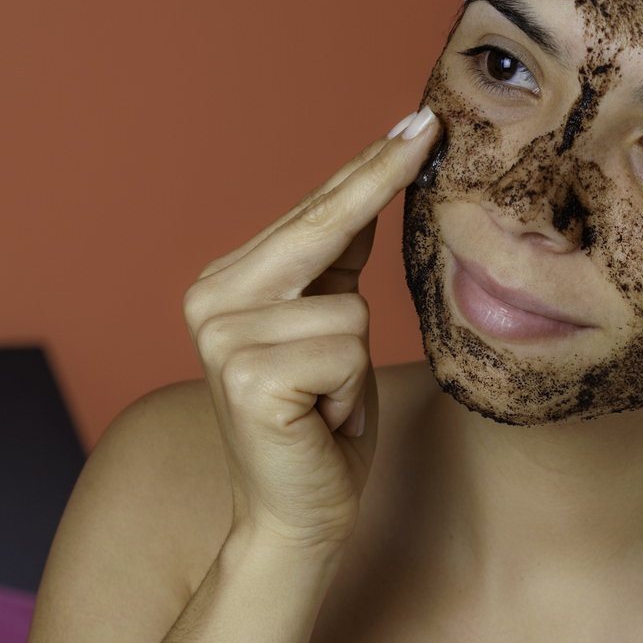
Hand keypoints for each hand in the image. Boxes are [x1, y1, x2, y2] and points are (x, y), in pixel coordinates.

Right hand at [182, 108, 439, 554]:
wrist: (297, 520)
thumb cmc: (321, 431)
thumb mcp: (332, 333)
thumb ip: (335, 267)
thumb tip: (373, 184)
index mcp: (225, 282)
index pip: (310, 214)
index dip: (368, 169)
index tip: (418, 123)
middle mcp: (211, 299)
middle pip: (322, 230)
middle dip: (378, 189)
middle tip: (431, 128)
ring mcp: (224, 337)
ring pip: (351, 310)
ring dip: (357, 366)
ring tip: (327, 404)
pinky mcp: (249, 378)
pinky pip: (346, 353)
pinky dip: (350, 394)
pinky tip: (320, 421)